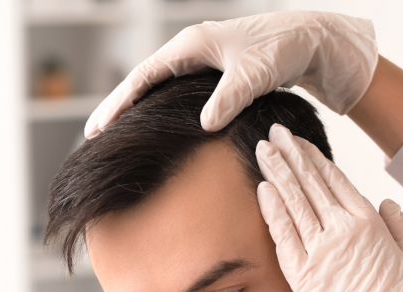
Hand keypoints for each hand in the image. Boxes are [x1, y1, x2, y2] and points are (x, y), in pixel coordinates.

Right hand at [85, 12, 376, 137]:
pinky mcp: (214, 75)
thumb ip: (229, 99)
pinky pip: (176, 95)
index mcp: (191, 46)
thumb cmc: (282, 51)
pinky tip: (155, 131)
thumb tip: (205, 125)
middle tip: (93, 138)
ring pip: (158, 90)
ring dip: (137, 112)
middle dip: (118, 109)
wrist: (309, 41)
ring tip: (115, 138)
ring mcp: (201, 62)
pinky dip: (160, 112)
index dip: (119, 104)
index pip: (143, 78)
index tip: (98, 128)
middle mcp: (191, 50)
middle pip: (143, 83)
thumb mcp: (254, 75)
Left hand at [255, 125, 402, 291]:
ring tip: (263, 151)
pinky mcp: (301, 274)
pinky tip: (263, 189)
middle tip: (273, 133)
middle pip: (309, 184)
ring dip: (276, 173)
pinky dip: (271, 209)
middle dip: (290, 155)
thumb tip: (384, 202)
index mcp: (369, 224)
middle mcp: (340, 231)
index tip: (299, 143)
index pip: (334, 180)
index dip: (314, 158)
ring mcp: (317, 252)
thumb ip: (401, 226)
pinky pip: (282, 234)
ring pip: (292, 202)